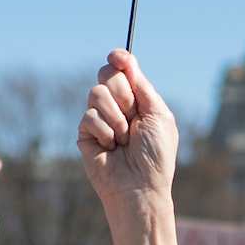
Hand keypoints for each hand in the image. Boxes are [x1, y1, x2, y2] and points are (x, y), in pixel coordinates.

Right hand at [78, 50, 178, 210]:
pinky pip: (89, 116)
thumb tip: (126, 59)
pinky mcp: (85, 133)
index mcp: (138, 100)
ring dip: (116, 117)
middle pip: (107, 74)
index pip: (123, 69)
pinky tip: (111, 148)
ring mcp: (100, 119)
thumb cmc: (155, 156)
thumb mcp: (159, 115)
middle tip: (133, 116)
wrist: (140, 186)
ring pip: (96, 93)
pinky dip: (105, 132)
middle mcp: (118, 106)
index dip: (119, 59)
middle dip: (123, 93)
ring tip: (124, 139)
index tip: (118, 57)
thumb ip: (143, 86)